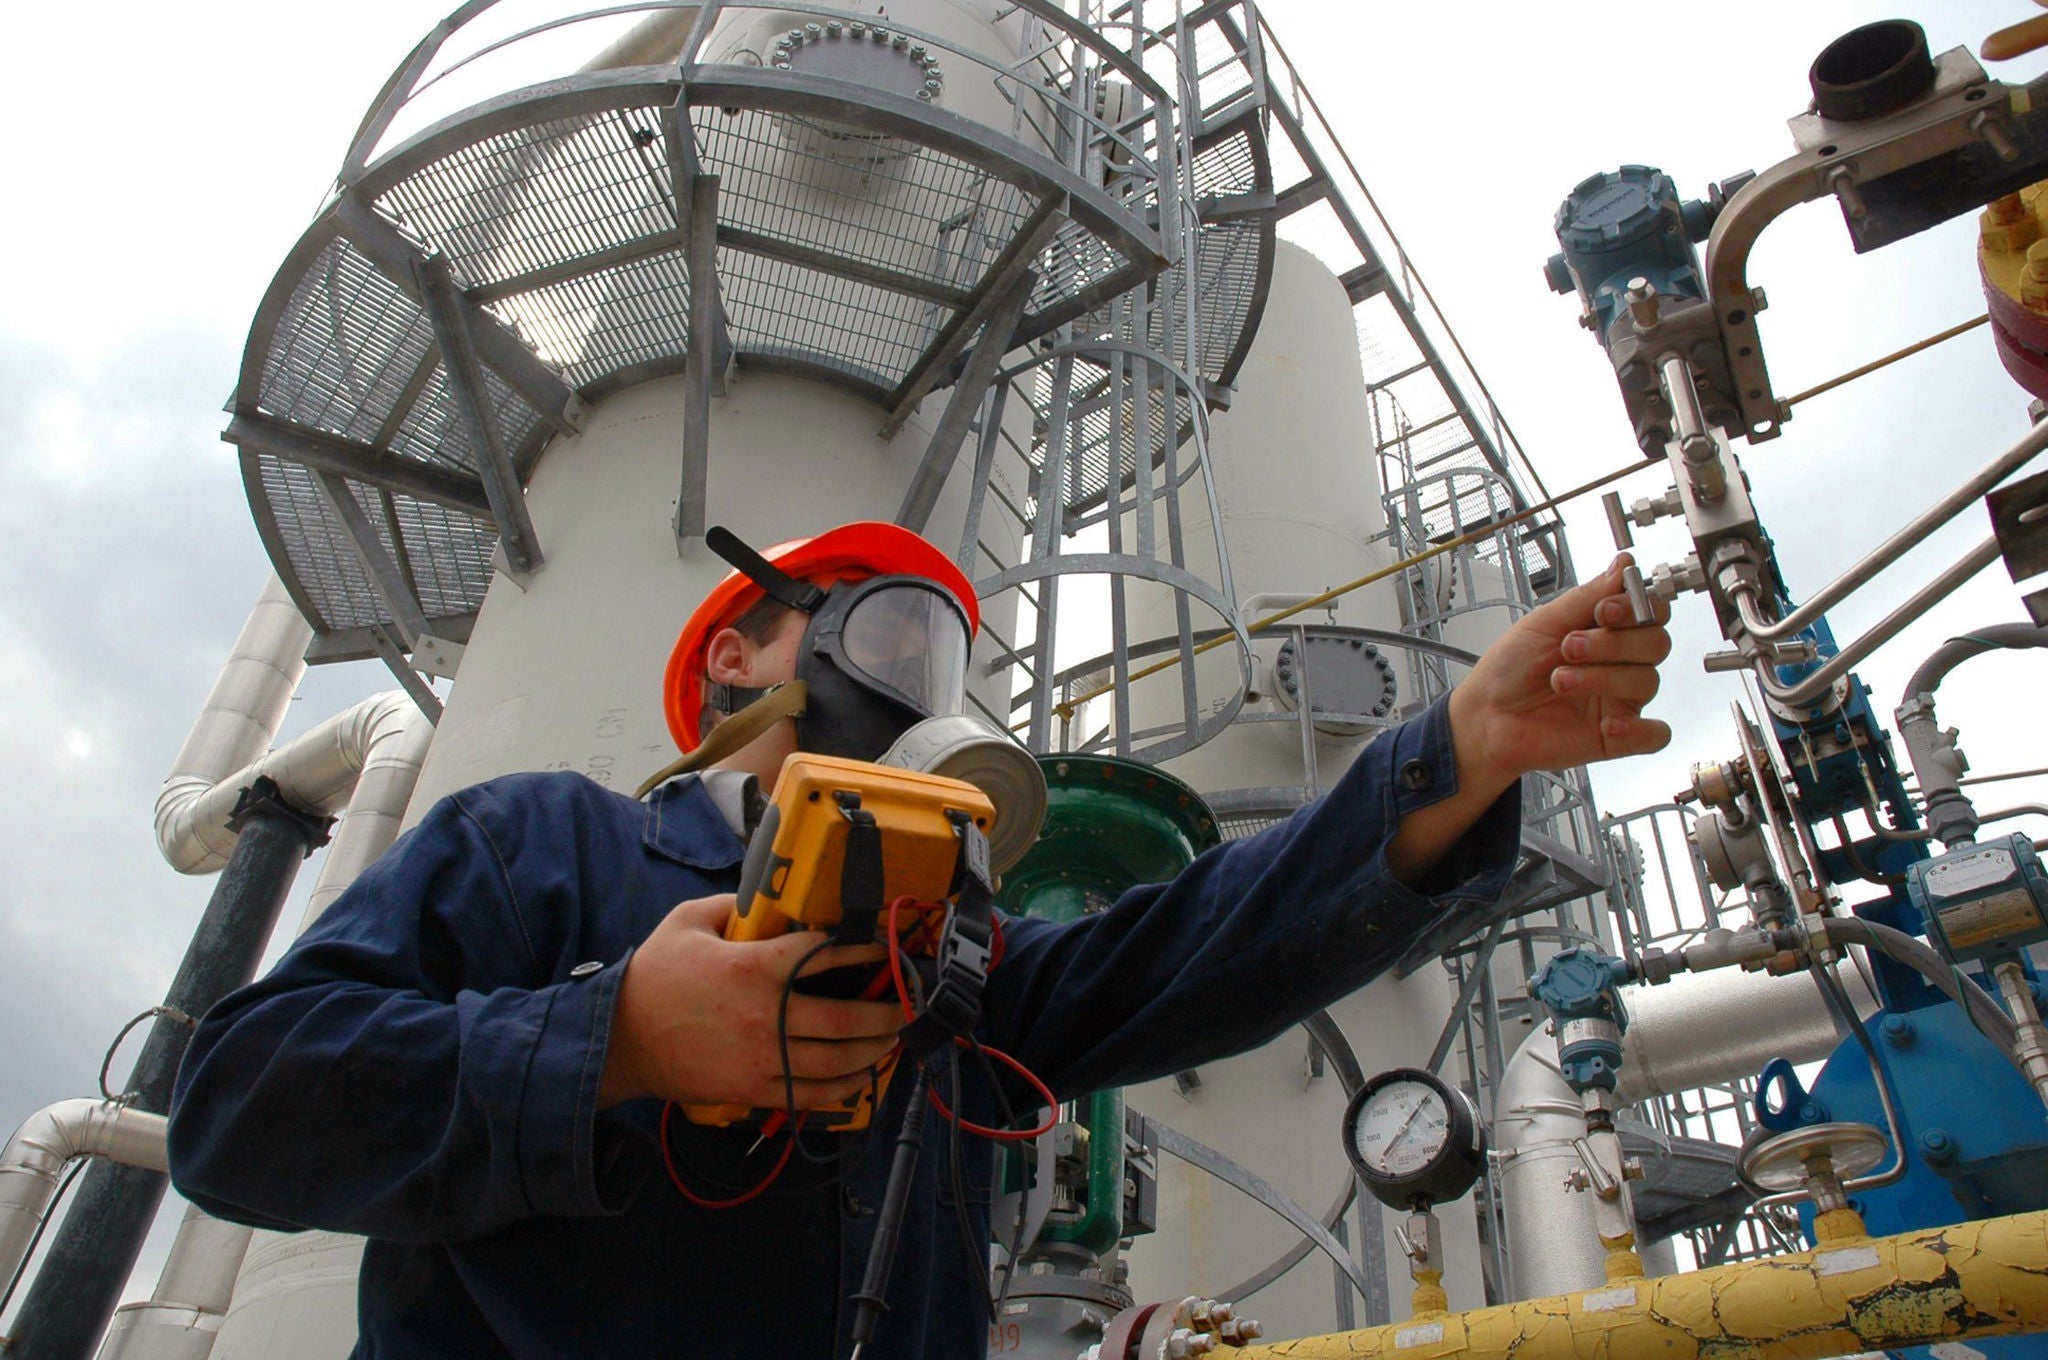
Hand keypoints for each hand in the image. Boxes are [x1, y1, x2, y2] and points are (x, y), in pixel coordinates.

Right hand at [598, 895, 907, 1110]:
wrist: (618, 1038)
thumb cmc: (653, 977)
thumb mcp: (688, 921)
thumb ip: (733, 904)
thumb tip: (769, 898)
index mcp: (753, 967)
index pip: (824, 954)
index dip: (863, 949)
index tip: (885, 947)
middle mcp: (766, 1015)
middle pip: (845, 1018)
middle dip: (886, 1011)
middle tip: (907, 1003)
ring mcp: (762, 1058)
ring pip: (836, 1060)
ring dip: (874, 1050)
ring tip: (893, 1038)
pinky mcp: (752, 1089)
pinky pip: (810, 1094)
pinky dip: (843, 1088)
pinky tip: (861, 1077)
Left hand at [1448, 553, 1672, 795]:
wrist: (1484, 716)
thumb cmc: (1509, 669)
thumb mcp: (1543, 622)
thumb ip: (1587, 596)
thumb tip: (1624, 563)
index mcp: (1607, 631)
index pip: (1651, 612)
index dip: (1637, 607)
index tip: (1605, 610)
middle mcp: (1619, 663)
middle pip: (1656, 644)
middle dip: (1614, 642)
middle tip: (1570, 647)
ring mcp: (1619, 699)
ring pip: (1648, 682)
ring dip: (1603, 678)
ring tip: (1559, 680)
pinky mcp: (1616, 737)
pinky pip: (1654, 735)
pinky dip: (1638, 729)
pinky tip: (1606, 725)